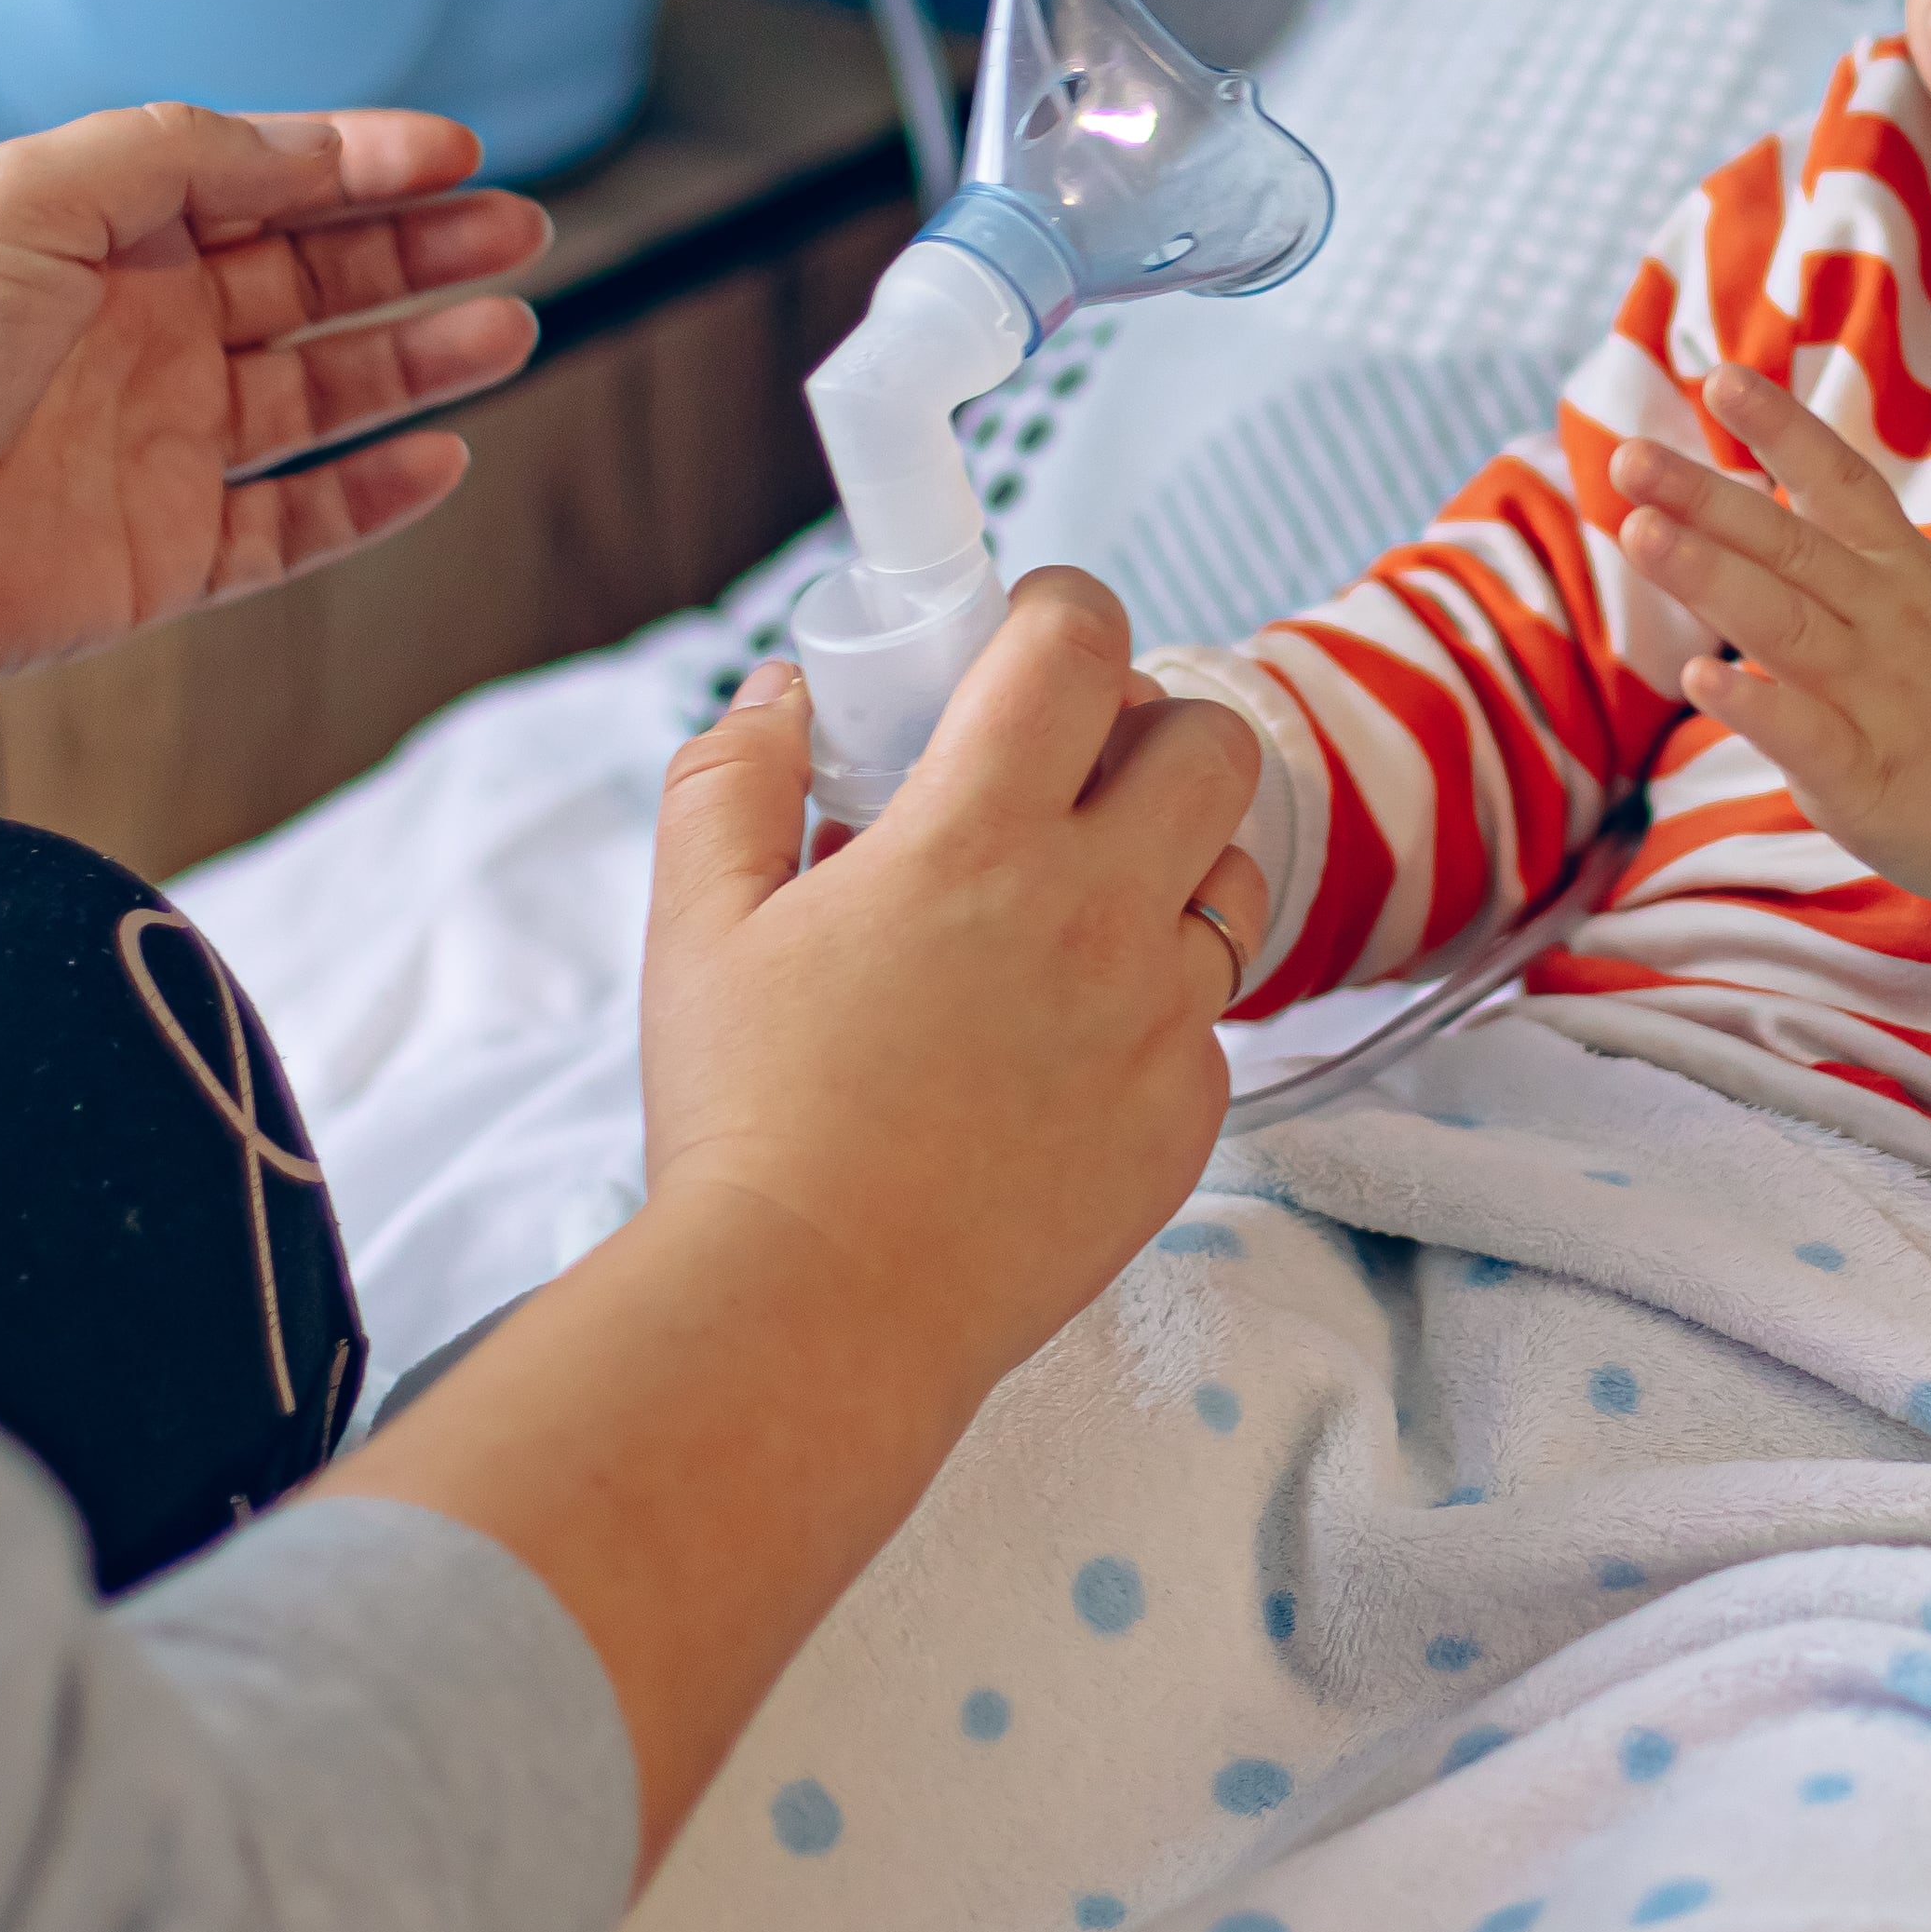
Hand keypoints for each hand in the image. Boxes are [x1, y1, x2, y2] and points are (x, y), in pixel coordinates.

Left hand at [0, 103, 549, 745]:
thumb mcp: (37, 189)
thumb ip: (183, 152)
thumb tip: (309, 143)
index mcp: (101, 236)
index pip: (265, 184)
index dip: (364, 165)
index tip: (456, 154)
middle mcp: (137, 334)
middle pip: (312, 281)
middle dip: (418, 250)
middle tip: (516, 228)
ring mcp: (156, 447)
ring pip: (323, 394)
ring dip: (419, 358)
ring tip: (507, 326)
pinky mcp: (164, 556)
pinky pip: (295, 522)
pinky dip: (371, 495)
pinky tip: (436, 455)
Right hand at [320, 573, 1260, 1863]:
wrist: (814, 1319)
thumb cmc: (744, 1120)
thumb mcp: (697, 925)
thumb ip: (737, 776)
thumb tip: (792, 693)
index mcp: (977, 838)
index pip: (1080, 644)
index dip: (1061, 612)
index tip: (1026, 638)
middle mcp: (1096, 913)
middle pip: (1208, 743)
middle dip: (1142, 730)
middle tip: (1058, 777)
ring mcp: (1159, 1020)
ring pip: (1233, 877)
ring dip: (1167, 864)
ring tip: (1064, 913)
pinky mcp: (1186, 1119)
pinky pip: (1206, 1019)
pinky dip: (1150, 1008)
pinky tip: (1054, 1050)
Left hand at [1607, 358, 1930, 911]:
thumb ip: (1847, 558)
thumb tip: (1745, 507)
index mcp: (1904, 571)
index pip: (1838, 482)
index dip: (1781, 427)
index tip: (1721, 376)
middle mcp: (1889, 620)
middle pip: (1788, 547)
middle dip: (1704, 499)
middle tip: (1627, 457)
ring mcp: (1879, 697)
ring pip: (1784, 626)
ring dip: (1709, 576)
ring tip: (1638, 532)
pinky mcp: (1866, 779)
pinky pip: (1803, 735)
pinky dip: (1753, 706)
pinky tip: (1699, 679)